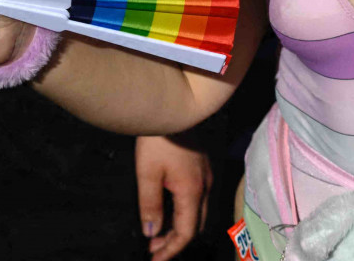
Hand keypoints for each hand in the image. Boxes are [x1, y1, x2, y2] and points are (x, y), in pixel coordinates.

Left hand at [136, 136, 211, 258]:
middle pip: (196, 225)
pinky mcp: (202, 168)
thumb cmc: (158, 141)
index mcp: (192, 191)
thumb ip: (150, 207)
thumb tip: (151, 233)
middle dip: (176, 241)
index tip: (154, 260)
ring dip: (179, 226)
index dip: (171, 250)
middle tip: (154, 249)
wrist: (171, 108)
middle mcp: (205, 186)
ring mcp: (206, 176)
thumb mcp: (147, 175)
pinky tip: (167, 210)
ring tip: (157, 233)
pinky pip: (198, 199)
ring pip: (198, 212)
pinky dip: (183, 212)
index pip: (186, 232)